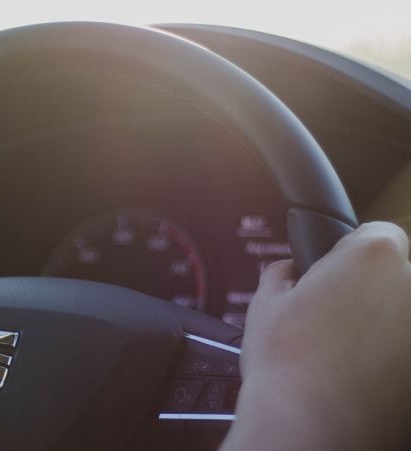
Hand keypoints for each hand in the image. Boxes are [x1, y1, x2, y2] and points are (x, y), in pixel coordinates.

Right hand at [222, 222, 410, 449]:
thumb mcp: (266, 304)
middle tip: (330, 316)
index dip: (349, 252)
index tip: (331, 274)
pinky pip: (405, 352)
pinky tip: (358, 374)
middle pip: (397, 274)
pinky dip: (391, 359)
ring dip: (383, 325)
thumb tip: (288, 272)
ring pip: (403, 315)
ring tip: (342, 351)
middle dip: (369, 289)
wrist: (310, 426)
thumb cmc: (288, 364)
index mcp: (375, 256)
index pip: (377, 232)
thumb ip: (282, 274)